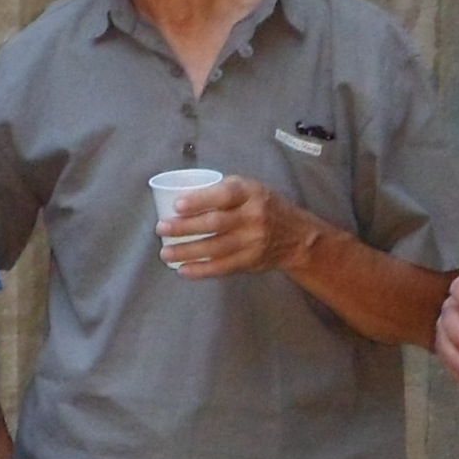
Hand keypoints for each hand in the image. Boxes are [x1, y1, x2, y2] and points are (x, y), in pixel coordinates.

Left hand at [158, 175, 318, 280]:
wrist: (296, 236)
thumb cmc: (263, 206)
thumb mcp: (250, 189)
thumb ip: (222, 191)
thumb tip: (182, 195)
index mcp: (250, 193)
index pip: (224, 195)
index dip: (200, 200)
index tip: (177, 206)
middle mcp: (253, 216)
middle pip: (215, 223)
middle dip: (185, 227)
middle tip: (162, 229)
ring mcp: (253, 241)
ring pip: (216, 248)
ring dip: (187, 251)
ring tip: (166, 253)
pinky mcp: (251, 261)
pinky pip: (223, 267)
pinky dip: (202, 270)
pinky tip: (184, 270)